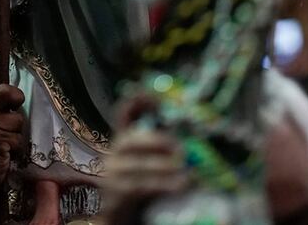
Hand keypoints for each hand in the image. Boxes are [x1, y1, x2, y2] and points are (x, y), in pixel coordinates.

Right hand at [98, 96, 188, 224]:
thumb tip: (194, 141)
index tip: (155, 96)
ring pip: (139, 165)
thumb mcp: (153, 165)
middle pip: (130, 139)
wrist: (123, 219)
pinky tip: (180, 186)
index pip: (125, 113)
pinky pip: (140, 186)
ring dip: (165, 168)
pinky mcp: (116, 196)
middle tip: (179, 149)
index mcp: (125, 141)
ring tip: (187, 174)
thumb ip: (167, 151)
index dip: (138, 101)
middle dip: (156, 141)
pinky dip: (162, 185)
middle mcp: (115, 154)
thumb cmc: (145, 189)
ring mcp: (113, 175)